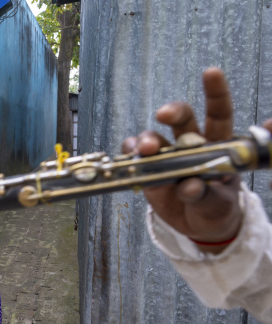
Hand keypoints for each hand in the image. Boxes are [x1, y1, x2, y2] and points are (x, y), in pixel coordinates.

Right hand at [122, 68, 244, 250]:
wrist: (198, 227)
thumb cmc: (215, 209)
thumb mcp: (219, 205)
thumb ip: (206, 195)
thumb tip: (190, 186)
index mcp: (216, 147)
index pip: (218, 114)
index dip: (215, 92)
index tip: (210, 72)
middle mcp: (189, 145)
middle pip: (181, 119)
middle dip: (173, 111)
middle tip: (163, 115)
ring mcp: (166, 157)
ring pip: (154, 138)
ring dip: (147, 141)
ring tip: (145, 151)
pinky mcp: (147, 169)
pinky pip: (134, 156)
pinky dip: (130, 155)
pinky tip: (130, 159)